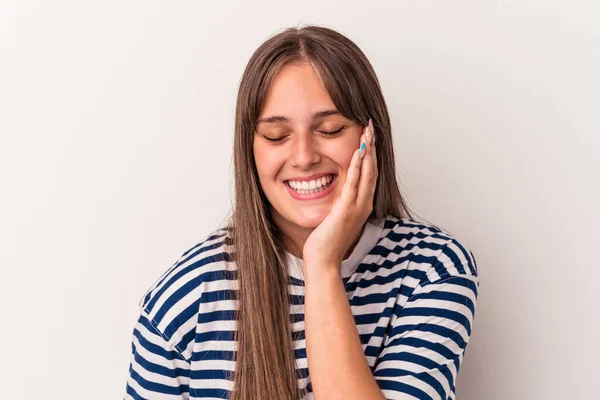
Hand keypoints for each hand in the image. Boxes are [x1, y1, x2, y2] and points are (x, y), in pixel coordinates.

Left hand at [302, 118, 377, 271]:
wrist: (323, 261)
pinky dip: (356, 166)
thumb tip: (338, 191)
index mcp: (362, 205)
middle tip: (371, 126)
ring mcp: (357, 207)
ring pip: (367, 173)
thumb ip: (340, 203)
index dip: (371, 154)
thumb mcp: (336, 217)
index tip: (369, 137)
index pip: (370, 174)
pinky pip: (353, 183)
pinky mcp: (346, 210)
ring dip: (368, 151)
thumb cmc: (326, 242)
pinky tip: (357, 152)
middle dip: (372, 147)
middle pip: (373, 169)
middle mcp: (364, 204)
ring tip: (368, 132)